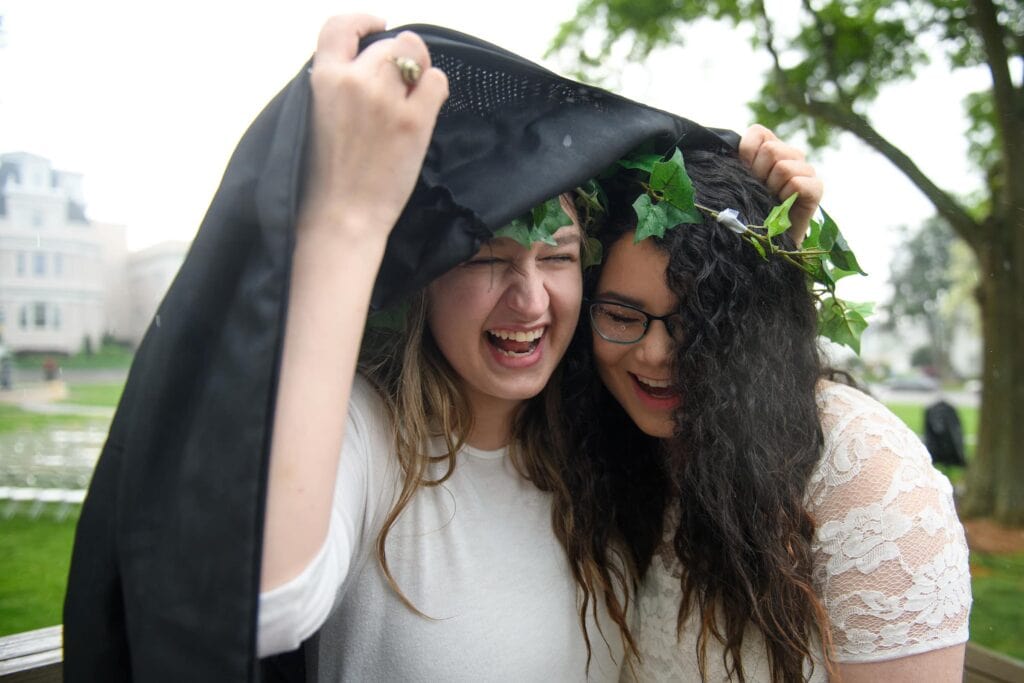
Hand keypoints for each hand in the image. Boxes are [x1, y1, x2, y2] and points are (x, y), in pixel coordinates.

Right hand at [300, 15, 448, 245]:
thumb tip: (362, 66)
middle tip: (399, 85)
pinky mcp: (414, 121)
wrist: (342, 216)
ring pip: (416, 54)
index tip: (377, 26)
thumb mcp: (313, 116)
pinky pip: (437, 81)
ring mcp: (386, 99)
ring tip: (412, 97)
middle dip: (398, 59)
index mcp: (324, 79)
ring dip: (419, 70)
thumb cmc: (324, 177)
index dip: (363, 21)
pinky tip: (425, 108)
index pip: (341, 26)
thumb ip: (334, 85)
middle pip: (390, 43)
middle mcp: (355, 81)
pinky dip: (434, 89)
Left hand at [738, 124, 821, 244]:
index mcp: (770, 148)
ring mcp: (806, 170)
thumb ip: (736, 162)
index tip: (745, 173)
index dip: (746, 153)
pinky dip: (786, 196)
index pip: (758, 133)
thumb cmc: (749, 211)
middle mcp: (791, 155)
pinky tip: (783, 206)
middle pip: (771, 149)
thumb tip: (727, 148)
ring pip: (783, 166)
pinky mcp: (816, 188)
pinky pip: (797, 182)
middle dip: (759, 174)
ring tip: (771, 200)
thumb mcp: (738, 182)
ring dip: (772, 188)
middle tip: (759, 191)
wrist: (766, 243)